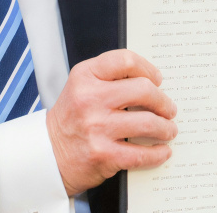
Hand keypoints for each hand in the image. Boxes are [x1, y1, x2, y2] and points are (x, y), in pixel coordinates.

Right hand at [46, 49, 177, 194]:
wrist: (48, 154)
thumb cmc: (71, 119)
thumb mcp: (81, 88)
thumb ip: (109, 79)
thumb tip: (152, 83)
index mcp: (84, 77)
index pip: (125, 60)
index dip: (147, 69)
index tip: (156, 79)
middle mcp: (89, 99)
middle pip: (143, 90)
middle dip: (163, 101)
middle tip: (169, 109)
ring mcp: (96, 128)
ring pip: (148, 123)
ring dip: (166, 128)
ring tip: (168, 130)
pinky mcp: (103, 155)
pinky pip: (142, 153)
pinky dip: (158, 153)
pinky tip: (162, 151)